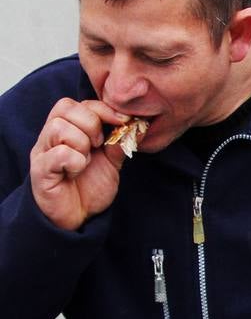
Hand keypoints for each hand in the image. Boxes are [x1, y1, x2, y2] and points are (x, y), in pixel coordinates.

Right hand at [30, 98, 131, 229]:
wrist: (80, 216)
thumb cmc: (91, 186)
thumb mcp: (112, 162)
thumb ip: (120, 143)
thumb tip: (140, 126)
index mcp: (69, 129)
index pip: (80, 103)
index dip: (103, 109)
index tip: (122, 121)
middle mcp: (52, 136)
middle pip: (67, 109)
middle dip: (92, 125)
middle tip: (98, 146)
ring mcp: (44, 151)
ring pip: (60, 128)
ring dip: (82, 144)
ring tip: (86, 161)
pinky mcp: (41, 169)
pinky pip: (59, 154)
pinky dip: (75, 162)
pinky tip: (76, 172)